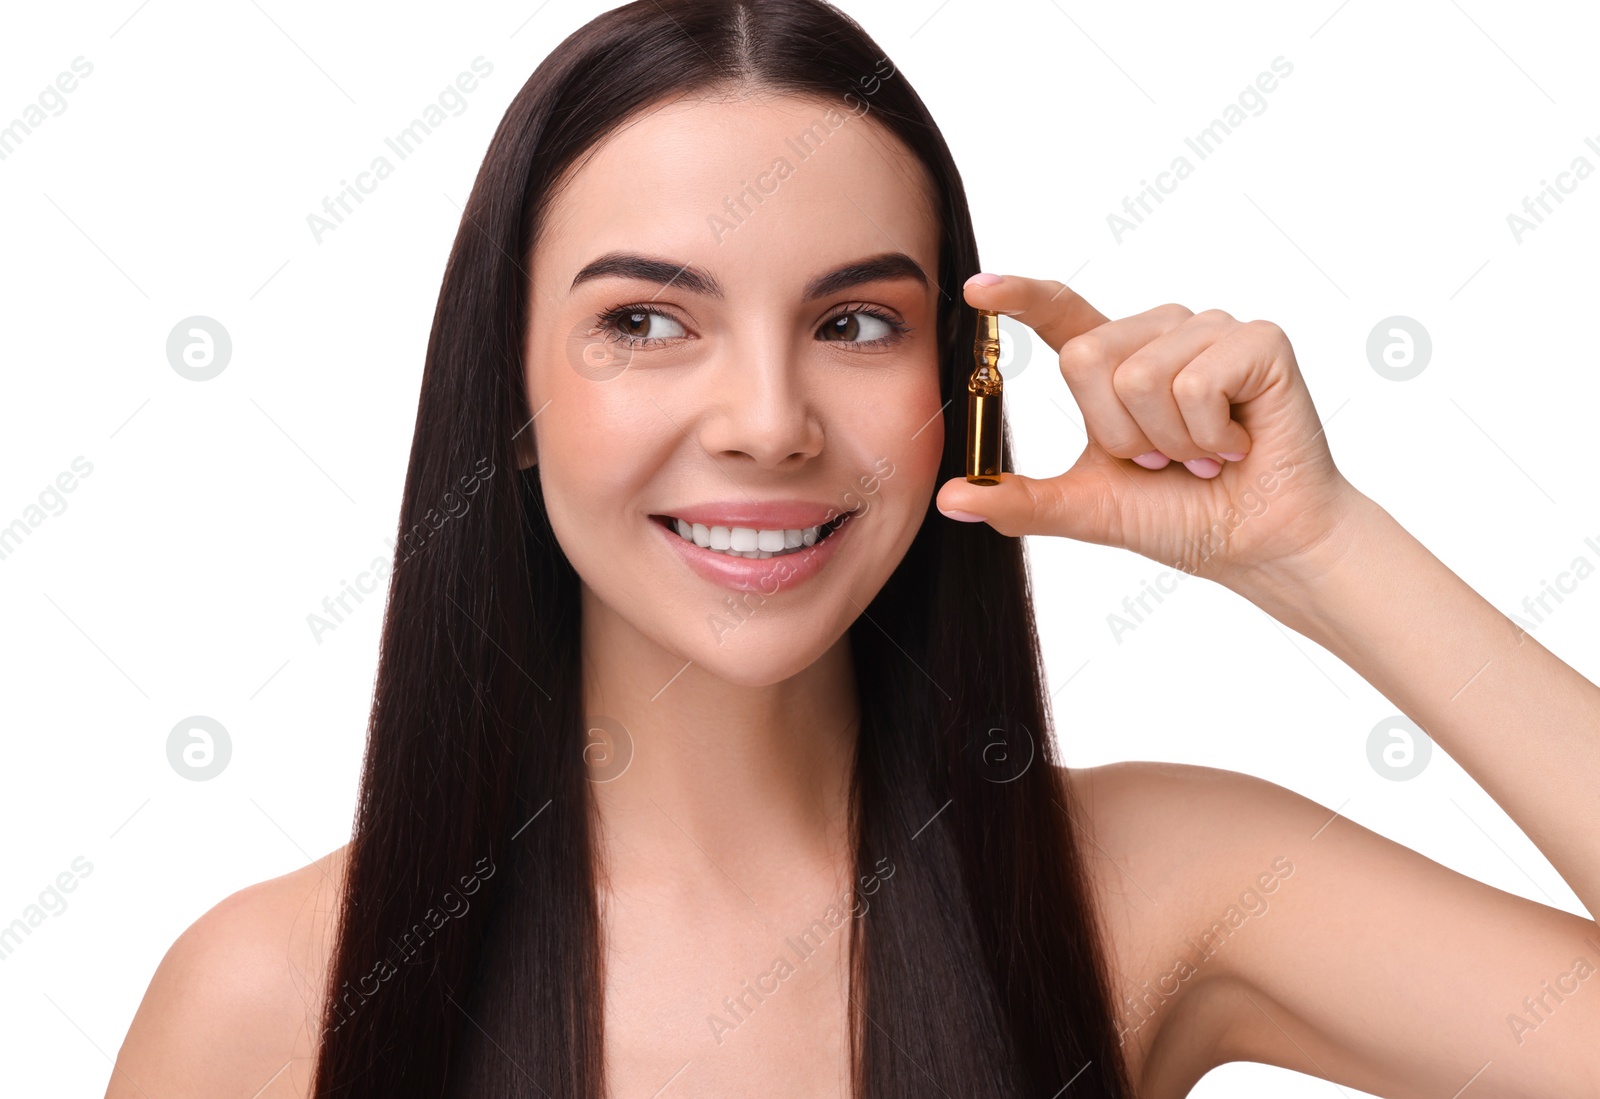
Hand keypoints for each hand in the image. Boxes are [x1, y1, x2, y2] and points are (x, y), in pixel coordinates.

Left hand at [934, 274, 1360, 590]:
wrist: (1256, 543)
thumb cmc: (1180, 516)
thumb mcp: (1086, 508)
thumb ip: (1020, 501)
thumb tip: (949, 499)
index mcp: (1116, 361)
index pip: (1062, 313)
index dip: (1021, 295)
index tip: (978, 288)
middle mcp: (1160, 333)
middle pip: (1088, 357)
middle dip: (1119, 432)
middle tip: (1162, 458)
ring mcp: (1209, 330)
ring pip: (1141, 375)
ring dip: (1168, 440)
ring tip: (1202, 453)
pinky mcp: (1258, 340)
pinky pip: (1195, 383)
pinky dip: (1208, 434)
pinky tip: (1235, 444)